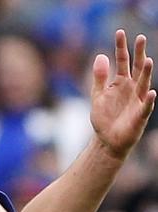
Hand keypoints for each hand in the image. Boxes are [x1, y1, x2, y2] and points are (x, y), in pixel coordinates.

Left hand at [90, 30, 155, 159]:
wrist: (106, 141)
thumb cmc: (104, 118)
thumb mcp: (97, 96)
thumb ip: (99, 77)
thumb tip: (100, 55)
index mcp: (121, 81)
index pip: (123, 60)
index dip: (121, 47)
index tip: (119, 32)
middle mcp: (132, 88)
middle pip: (137, 67)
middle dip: (139, 53)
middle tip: (140, 38)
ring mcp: (137, 100)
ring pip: (143, 84)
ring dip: (147, 73)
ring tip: (148, 60)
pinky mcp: (139, 116)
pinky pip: (145, 107)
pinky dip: (148, 100)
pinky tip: (150, 92)